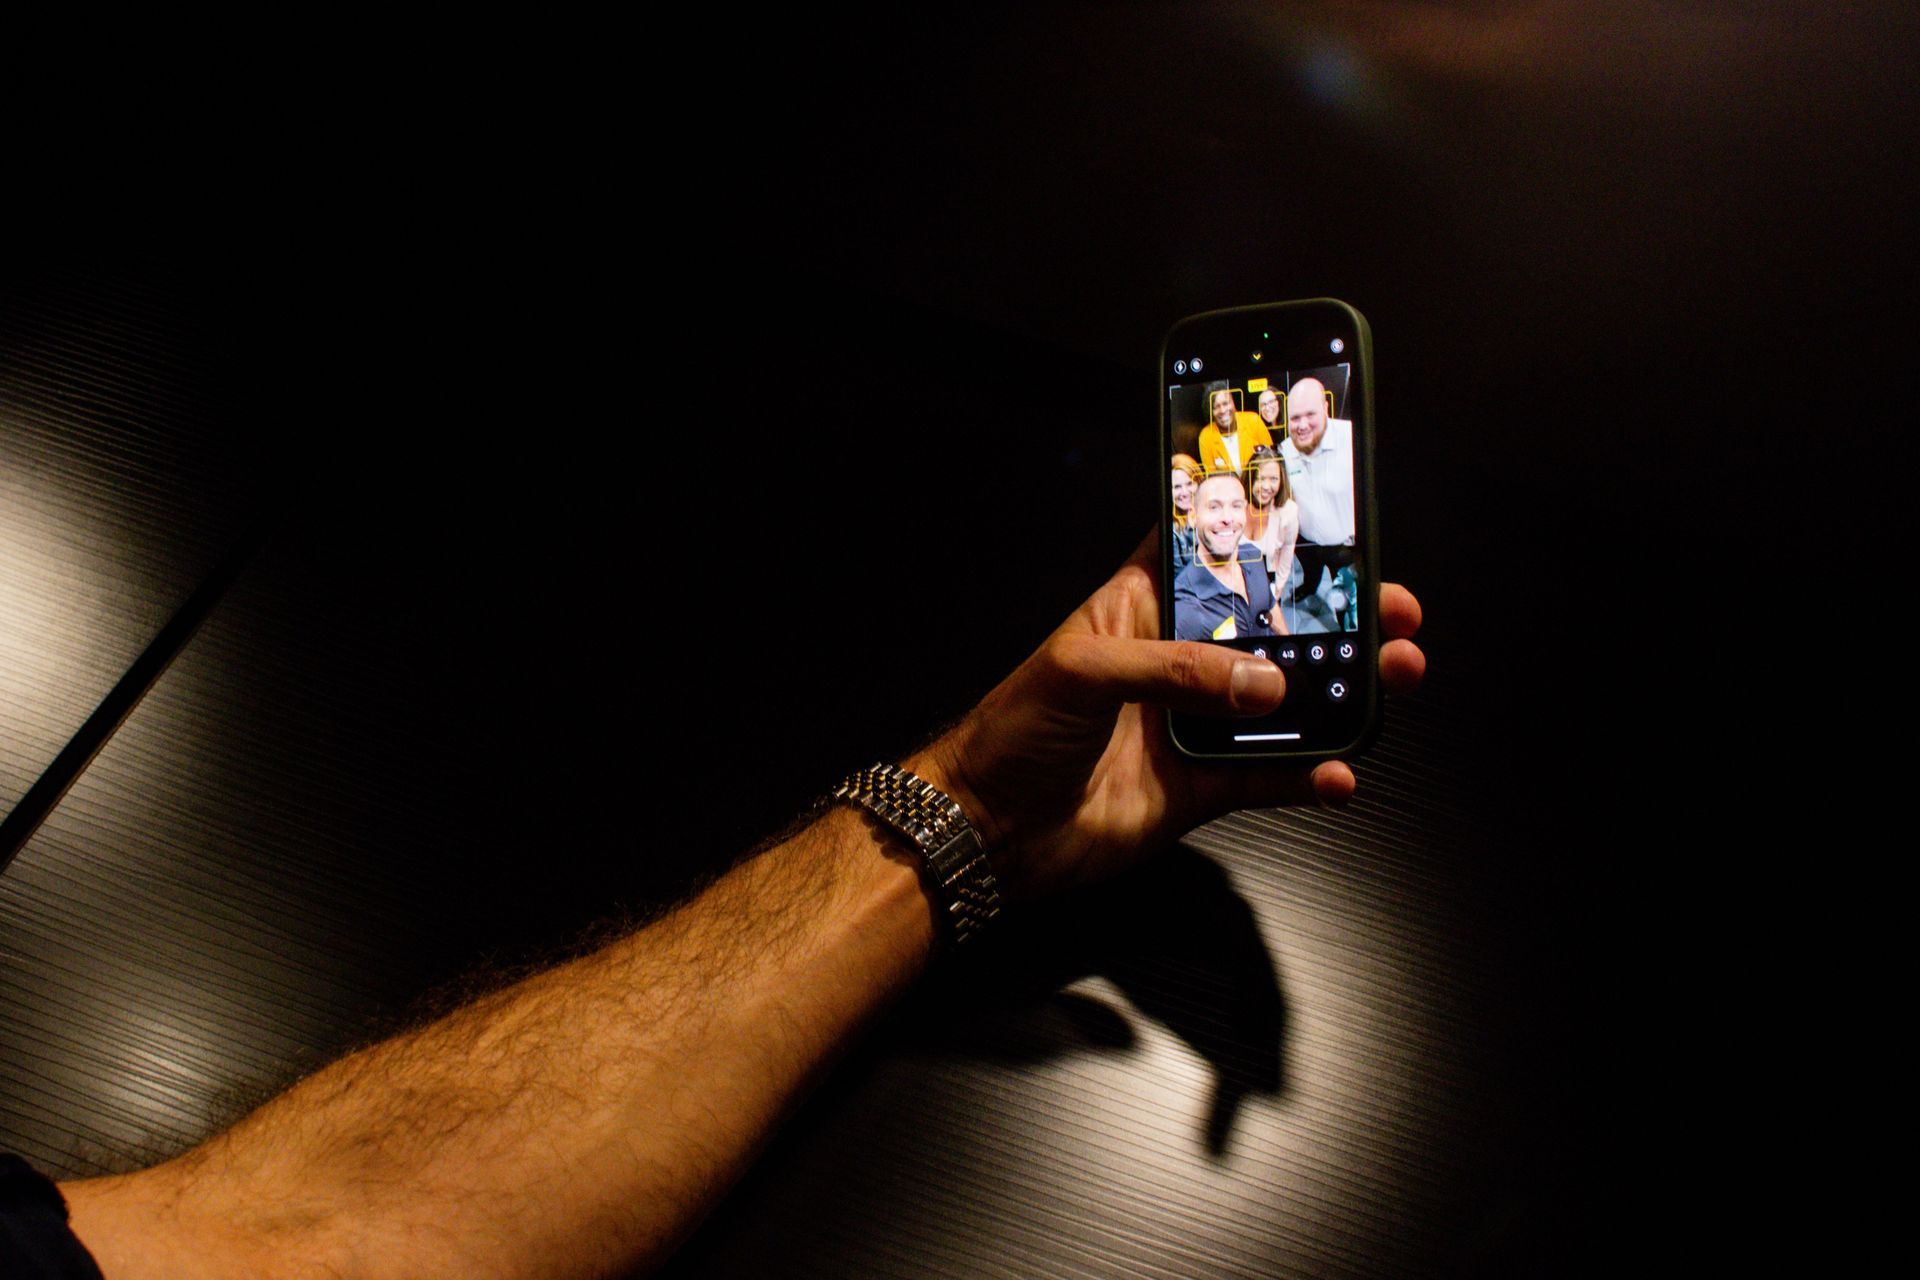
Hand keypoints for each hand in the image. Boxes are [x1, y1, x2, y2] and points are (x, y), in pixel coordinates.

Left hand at [910, 529, 1424, 900]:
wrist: (988, 828)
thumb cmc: (1012, 730)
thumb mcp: (1083, 672)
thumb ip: (1176, 670)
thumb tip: (1264, 685)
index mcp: (1143, 607)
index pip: (1215, 555)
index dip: (1272, 538)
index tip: (1335, 527)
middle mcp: (1179, 660)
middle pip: (1274, 628)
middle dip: (1338, 619)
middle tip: (1394, 614)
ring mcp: (1195, 723)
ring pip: (1286, 702)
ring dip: (1341, 693)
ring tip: (1393, 680)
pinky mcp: (1202, 785)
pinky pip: (1271, 776)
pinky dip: (1312, 776)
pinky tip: (1343, 773)